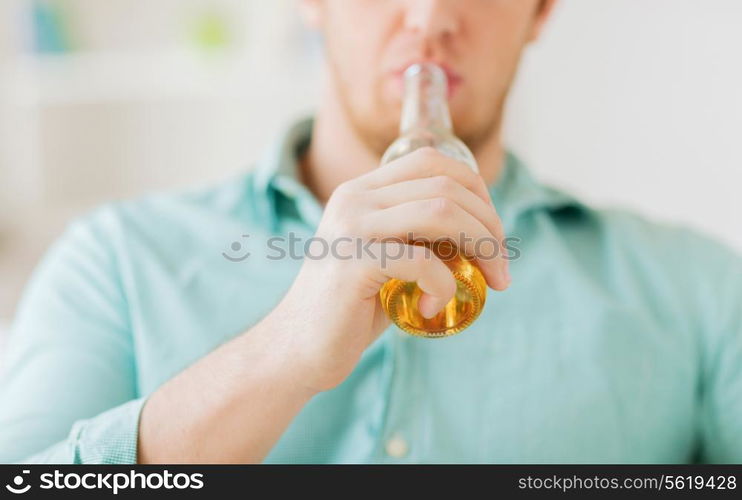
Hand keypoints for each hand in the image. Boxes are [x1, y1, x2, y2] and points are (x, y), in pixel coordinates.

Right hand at [272, 147, 509, 393]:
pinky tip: (431, 310)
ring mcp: (352, 226)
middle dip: (490, 226)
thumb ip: (422, 237)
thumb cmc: (352, 308)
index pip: (433, 162)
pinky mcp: (353, 261)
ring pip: (441, 212)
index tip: (494, 234)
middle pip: (446, 186)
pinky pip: (423, 261)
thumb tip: (483, 232)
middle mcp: (355, 197)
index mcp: (363, 190)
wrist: (299, 348)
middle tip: (501, 270)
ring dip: (481, 248)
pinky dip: (442, 287)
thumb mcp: (389, 259)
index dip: (476, 191)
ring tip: (487, 283)